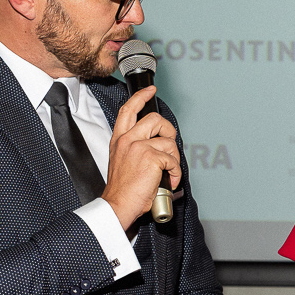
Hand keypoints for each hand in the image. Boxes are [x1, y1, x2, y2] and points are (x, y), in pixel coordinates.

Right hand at [103, 85, 181, 231]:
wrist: (118, 204)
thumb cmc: (122, 189)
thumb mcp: (121, 162)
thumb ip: (134, 149)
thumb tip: (156, 147)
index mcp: (119, 140)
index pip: (128, 110)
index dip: (141, 97)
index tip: (150, 90)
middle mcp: (128, 140)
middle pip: (155, 119)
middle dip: (168, 130)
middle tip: (169, 145)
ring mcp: (139, 147)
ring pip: (169, 141)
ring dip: (173, 159)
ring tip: (167, 173)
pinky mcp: (152, 158)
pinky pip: (173, 160)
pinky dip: (175, 173)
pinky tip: (168, 181)